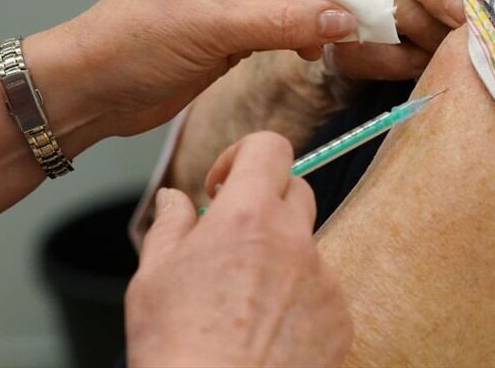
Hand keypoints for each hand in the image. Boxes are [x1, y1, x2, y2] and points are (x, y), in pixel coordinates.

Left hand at [49, 0, 356, 137]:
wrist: (95, 92)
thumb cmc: (130, 42)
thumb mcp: (213, 26)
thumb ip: (284, 21)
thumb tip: (343, 19)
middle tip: (342, 14)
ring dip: (317, 12)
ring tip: (323, 40)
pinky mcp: (241, 28)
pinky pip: (288, 20)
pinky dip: (305, 33)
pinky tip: (307, 52)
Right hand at [125, 132, 351, 367]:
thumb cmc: (177, 346)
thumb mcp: (153, 275)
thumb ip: (170, 224)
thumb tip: (173, 198)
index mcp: (248, 217)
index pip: (270, 147)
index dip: (245, 156)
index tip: (222, 187)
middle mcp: (295, 240)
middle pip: (296, 191)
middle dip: (266, 204)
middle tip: (235, 241)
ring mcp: (324, 279)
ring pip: (307, 246)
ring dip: (281, 259)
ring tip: (245, 304)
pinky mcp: (340, 317)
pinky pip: (323, 292)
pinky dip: (299, 302)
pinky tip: (267, 332)